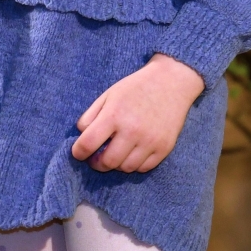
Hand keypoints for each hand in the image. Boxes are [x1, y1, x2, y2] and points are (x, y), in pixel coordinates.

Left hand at [71, 53, 204, 172]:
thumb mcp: (109, 94)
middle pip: (107, 162)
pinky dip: (134, 164)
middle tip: (96, 157)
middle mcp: (132, 131)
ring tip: (116, 153)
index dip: (78, 152)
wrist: (172, 82)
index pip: (88, 144)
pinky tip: (133, 152)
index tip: (78, 153)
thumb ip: (90, 115)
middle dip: (97, 163)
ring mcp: (150, 141)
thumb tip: (81, 137)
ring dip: (117, 164)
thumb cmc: (136, 87)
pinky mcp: (164, 148)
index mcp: (114, 115)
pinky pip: (143, 168)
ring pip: (125, 168)